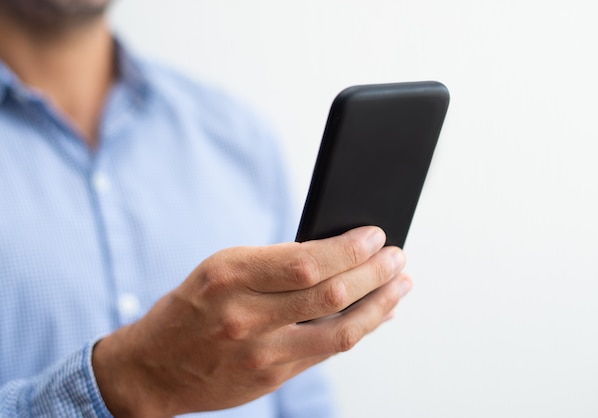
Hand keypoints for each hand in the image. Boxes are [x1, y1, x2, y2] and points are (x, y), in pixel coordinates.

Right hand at [92, 226, 411, 416]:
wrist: (153, 366)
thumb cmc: (193, 306)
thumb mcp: (224, 268)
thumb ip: (277, 265)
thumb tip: (338, 256)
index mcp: (231, 275)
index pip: (306, 260)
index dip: (350, 248)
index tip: (375, 236)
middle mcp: (246, 315)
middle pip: (330, 292)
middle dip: (375, 272)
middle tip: (398, 257)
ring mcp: (261, 351)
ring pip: (340, 330)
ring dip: (380, 305)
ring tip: (401, 285)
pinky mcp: (272, 377)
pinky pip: (328, 352)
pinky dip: (359, 330)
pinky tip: (379, 315)